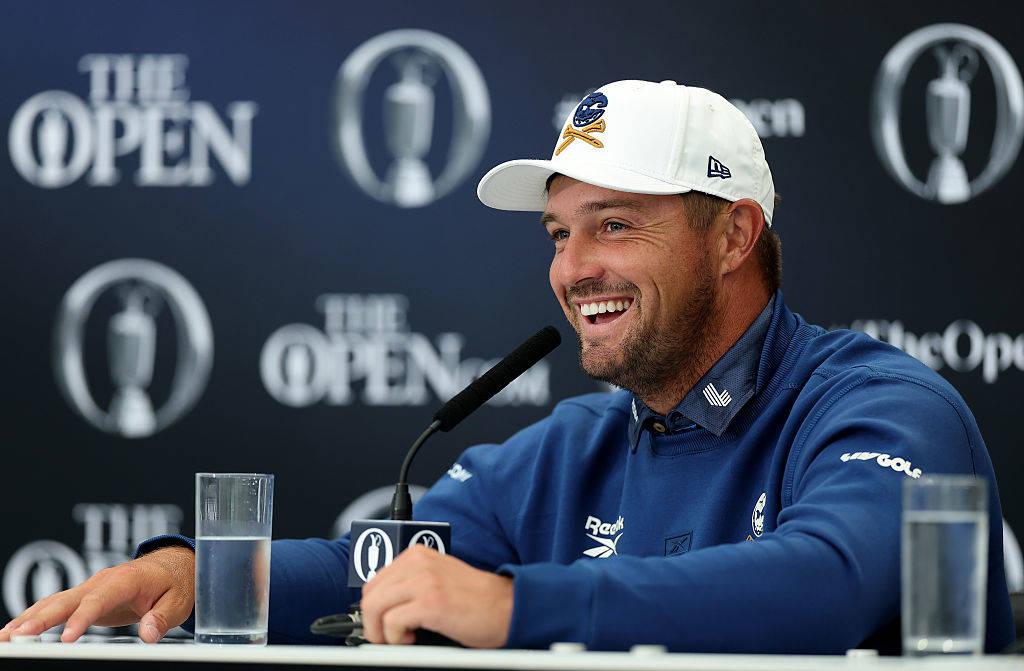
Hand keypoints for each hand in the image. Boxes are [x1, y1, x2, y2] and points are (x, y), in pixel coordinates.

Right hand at [0, 545, 194, 643]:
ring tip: (6, 637)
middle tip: (16, 635)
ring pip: (54, 602)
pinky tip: (17, 630)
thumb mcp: (177, 602)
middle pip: (67, 599)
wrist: (173, 565)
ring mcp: (91, 587)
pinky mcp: (85, 596)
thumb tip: (148, 635)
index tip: (67, 639)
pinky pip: (57, 606)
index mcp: (126, 579)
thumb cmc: (175, 583)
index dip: (82, 619)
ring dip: (29, 618)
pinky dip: (35, 616)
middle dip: (40, 618)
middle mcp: (103, 580)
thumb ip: (161, 618)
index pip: (100, 600)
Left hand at [360, 544, 512, 647]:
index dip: (373, 608)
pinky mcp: (431, 602)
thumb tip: (382, 606)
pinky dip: (395, 637)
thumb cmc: (475, 599)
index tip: (380, 624)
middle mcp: (419, 563)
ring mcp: (424, 581)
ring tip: (398, 638)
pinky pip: (391, 622)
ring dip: (380, 631)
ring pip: (374, 607)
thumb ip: (411, 583)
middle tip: (386, 637)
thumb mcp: (438, 578)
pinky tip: (412, 638)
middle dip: (371, 622)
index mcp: (418, 555)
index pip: (374, 581)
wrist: (506, 607)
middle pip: (370, 594)